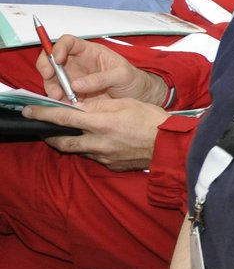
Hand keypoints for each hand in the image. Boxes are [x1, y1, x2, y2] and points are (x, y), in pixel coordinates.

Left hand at [24, 96, 169, 168]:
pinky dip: (91, 148)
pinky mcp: (110, 165)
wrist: (170, 145)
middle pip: (62, 141)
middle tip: (45, 129)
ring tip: (76, 133)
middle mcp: (97, 142)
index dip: (43, 114)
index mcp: (100, 123)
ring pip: (78, 149)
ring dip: (73, 141)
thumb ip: (99, 105)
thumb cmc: (152, 120)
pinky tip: (100, 142)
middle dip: (50, 135)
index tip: (29, 111)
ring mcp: (103, 156)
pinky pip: (94, 156)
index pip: (63, 118)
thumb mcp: (125, 103)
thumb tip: (79, 106)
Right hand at [36, 35, 168, 104]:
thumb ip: (101, 78)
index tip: (57, 58)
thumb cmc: (133, 80)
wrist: (138, 98)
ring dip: (51, 87)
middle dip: (46, 67)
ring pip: (52, 79)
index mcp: (90, 52)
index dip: (59, 47)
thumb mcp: (123, 75)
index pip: (68, 42)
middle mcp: (78, 64)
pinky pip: (58, 96)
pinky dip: (56, 100)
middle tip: (48, 77)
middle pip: (52, 59)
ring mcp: (73, 80)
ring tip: (59, 97)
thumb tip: (76, 85)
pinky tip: (62, 105)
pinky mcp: (73, 95)